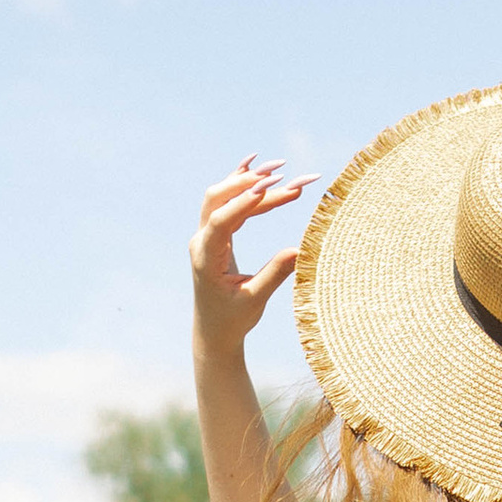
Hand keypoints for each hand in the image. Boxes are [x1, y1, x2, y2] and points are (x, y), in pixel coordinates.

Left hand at [193, 157, 313, 340]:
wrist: (214, 332)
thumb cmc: (232, 320)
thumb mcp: (255, 300)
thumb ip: (275, 274)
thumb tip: (300, 249)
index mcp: (205, 258)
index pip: (221, 220)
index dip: (242, 202)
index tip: (266, 187)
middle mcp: (202, 241)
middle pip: (218, 198)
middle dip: (247, 182)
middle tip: (280, 173)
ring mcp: (207, 236)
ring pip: (224, 197)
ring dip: (250, 181)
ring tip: (281, 169)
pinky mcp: (217, 236)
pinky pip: (229, 204)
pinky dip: (245, 187)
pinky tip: (261, 170)